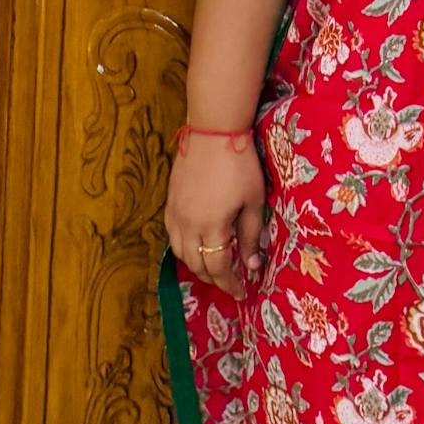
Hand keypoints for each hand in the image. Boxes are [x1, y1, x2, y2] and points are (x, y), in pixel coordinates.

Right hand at [164, 137, 266, 301]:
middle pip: (197, 265)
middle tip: (230, 283)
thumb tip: (252, 264)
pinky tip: (196, 245)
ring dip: (197, 265)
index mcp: (212, 226)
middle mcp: (188, 225)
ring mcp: (175, 213)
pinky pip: (172, 235)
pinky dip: (184, 247)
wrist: (213, 131)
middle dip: (214, 279)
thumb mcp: (253, 202)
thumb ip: (251, 235)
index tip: (241, 292)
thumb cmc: (240, 165)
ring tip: (213, 268)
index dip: (230, 284)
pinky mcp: (170, 202)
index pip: (218, 268)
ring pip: (180, 253)